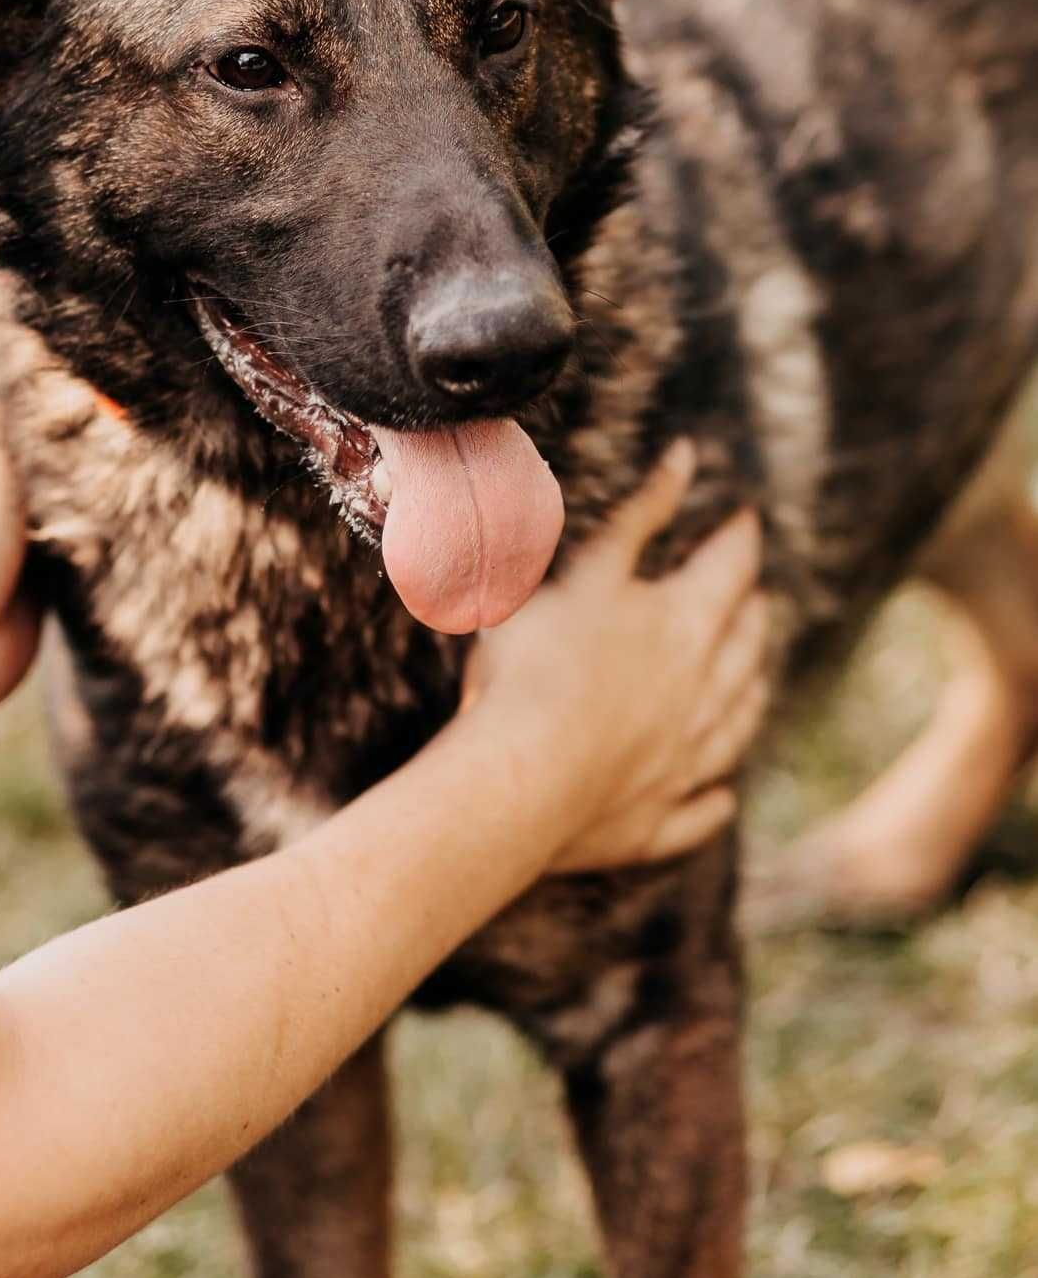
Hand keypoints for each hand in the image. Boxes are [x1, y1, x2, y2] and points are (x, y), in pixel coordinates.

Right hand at [462, 442, 768, 872]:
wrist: (518, 781)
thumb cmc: (540, 665)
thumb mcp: (587, 572)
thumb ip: (639, 514)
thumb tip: (687, 456)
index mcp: (680, 625)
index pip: (727, 570)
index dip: (738, 540)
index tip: (746, 518)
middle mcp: (698, 695)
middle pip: (742, 647)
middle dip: (752, 614)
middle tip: (759, 596)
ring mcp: (681, 763)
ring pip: (734, 724)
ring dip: (750, 696)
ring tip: (759, 679)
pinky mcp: (652, 821)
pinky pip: (699, 810)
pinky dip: (715, 801)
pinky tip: (725, 799)